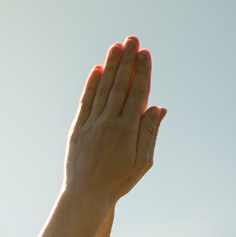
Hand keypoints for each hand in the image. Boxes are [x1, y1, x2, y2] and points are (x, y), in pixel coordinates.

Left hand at [64, 37, 164, 207]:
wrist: (86, 197)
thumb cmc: (118, 182)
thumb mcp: (142, 162)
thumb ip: (149, 133)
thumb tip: (157, 107)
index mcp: (127, 130)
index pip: (137, 93)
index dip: (142, 71)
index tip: (145, 53)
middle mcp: (108, 123)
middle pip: (120, 86)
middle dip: (127, 61)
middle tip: (132, 40)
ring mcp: (91, 125)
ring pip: (102, 90)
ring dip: (110, 67)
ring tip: (116, 47)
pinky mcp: (77, 130)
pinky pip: (85, 103)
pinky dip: (91, 86)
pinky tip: (96, 70)